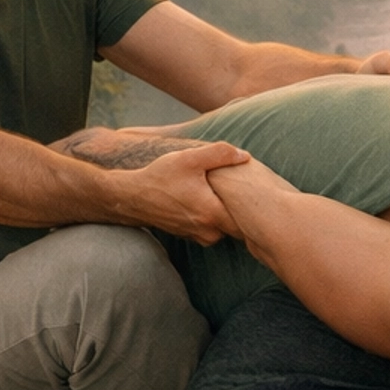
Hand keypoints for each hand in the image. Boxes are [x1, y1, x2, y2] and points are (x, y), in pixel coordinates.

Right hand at [105, 142, 248, 241]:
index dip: (255, 206)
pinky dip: (215, 218)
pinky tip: (212, 200)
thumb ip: (220, 154)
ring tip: (228, 194)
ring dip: (227, 214)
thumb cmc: (160, 177)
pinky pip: (212, 229)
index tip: (258, 191)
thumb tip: (246, 156)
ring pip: (225, 228)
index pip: (247, 220)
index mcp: (212, 214)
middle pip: (239, 225)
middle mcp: (208, 231)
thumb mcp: (190, 159)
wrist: (132, 197)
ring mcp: (198, 236)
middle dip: (243, 210)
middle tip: (247, 190)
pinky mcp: (190, 235)